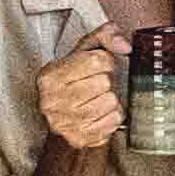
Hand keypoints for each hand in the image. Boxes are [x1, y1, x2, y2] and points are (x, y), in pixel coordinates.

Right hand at [28, 36, 126, 164]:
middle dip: (107, 80)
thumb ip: (105, 37)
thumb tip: (124, 45)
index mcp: (50, 75)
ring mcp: (65, 123)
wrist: (62, 117)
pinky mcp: (80, 138)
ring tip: (98, 97)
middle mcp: (53, 101)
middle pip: (104, 82)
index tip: (100, 66)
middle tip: (98, 84)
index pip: (96, 60)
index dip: (106, 61)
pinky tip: (101, 112)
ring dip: (111, 98)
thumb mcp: (84, 51)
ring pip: (111, 102)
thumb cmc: (74, 80)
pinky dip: (113, 115)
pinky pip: (114, 120)